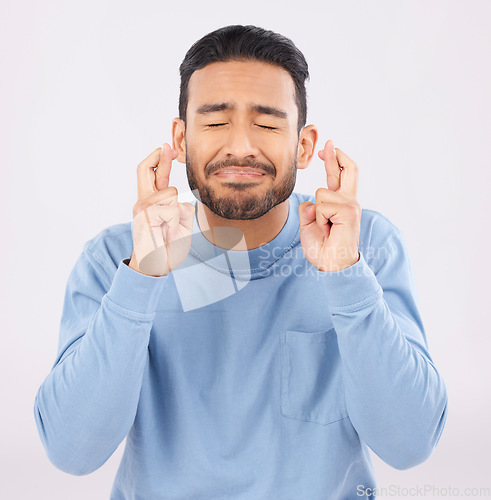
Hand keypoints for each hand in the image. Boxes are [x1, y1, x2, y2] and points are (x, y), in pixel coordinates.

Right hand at [129, 143, 194, 276]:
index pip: (153, 175)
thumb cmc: (167, 247)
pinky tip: (167, 234)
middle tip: (167, 147)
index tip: (168, 148)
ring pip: (169, 193)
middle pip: (144, 169)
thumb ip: (181, 210)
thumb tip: (181, 200)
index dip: (160, 159)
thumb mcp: (180, 225)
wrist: (154, 266)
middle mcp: (143, 202)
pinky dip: (175, 222)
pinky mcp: (144, 216)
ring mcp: (142, 208)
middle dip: (158, 157)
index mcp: (151, 202)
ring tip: (171, 229)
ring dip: (177, 212)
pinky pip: (171, 210)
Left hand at [298, 140, 360, 271]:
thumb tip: (312, 202)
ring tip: (324, 229)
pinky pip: (323, 204)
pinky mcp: (349, 211)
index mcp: (340, 204)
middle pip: (348, 170)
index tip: (328, 147)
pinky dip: (320, 218)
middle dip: (336, 156)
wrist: (331, 265)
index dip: (333, 160)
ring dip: (316, 213)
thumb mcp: (309, 224)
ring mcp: (351, 205)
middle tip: (329, 142)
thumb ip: (309, 209)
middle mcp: (349, 202)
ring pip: (322, 192)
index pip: (339, 176)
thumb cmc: (322, 248)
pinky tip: (328, 229)